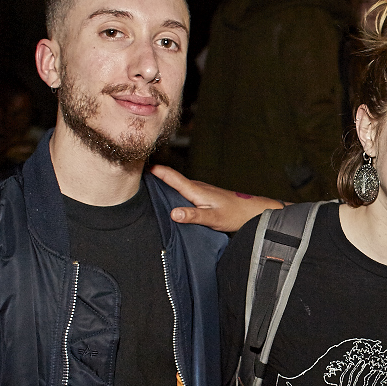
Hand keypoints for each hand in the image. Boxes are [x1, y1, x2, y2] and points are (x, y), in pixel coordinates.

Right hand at [149, 165, 279, 232]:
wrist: (250, 212)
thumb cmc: (233, 215)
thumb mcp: (212, 219)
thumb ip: (193, 216)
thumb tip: (173, 213)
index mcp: (196, 191)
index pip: (172, 177)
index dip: (157, 171)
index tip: (141, 166)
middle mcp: (196, 187)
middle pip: (172, 179)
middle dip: (155, 175)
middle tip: (135, 174)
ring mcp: (200, 190)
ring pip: (177, 184)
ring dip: (164, 182)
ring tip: (146, 184)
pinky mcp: (203, 195)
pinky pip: (183, 190)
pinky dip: (173, 190)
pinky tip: (168, 196)